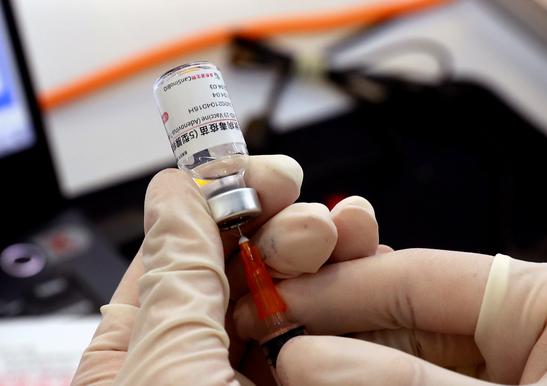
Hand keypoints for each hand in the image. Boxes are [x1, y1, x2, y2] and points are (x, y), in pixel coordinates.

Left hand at [71, 155, 378, 385]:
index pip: (175, 252)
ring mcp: (259, 372)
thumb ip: (176, 277)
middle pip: (239, 265)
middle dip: (274, 223)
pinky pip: (330, 326)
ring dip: (322, 247)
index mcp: (141, 350)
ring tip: (345, 227)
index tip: (243, 167)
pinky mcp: (311, 381)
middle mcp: (201, 357)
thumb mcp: (168, 364)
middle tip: (299, 207)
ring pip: (291, 290)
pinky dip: (351, 288)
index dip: (210, 201)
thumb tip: (172, 190)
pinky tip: (363, 257)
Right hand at [235, 247, 546, 384]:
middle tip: (267, 339)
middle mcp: (512, 338)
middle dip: (326, 329)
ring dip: (334, 366)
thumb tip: (305, 360)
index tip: (274, 305)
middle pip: (393, 319)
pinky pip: (405, 383)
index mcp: (540, 307)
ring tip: (281, 368)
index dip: (334, 286)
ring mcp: (488, 378)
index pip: (412, 276)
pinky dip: (360, 383)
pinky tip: (315, 381)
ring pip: (391, 361)